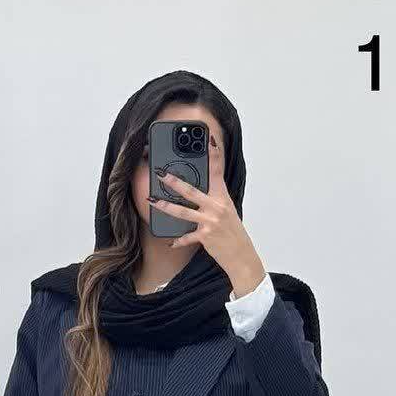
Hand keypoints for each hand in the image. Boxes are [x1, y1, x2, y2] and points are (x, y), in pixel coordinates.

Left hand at [149, 133, 265, 295]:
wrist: (241, 255)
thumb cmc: (233, 233)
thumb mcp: (227, 212)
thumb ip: (214, 200)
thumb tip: (198, 193)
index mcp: (223, 198)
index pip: (217, 172)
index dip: (214, 155)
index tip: (209, 140)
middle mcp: (217, 207)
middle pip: (191, 191)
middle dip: (174, 182)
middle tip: (161, 174)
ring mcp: (210, 221)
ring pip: (183, 212)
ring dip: (166, 206)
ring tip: (153, 201)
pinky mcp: (205, 236)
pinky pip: (187, 237)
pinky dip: (179, 241)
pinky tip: (170, 242)